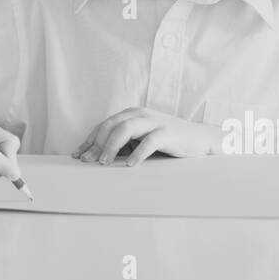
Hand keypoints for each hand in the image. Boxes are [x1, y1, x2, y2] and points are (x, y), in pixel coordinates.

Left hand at [72, 108, 223, 165]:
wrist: (200, 139)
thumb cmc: (167, 142)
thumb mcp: (141, 141)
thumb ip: (123, 145)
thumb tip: (98, 159)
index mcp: (131, 114)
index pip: (104, 125)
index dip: (89, 140)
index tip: (78, 155)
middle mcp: (141, 114)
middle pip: (111, 125)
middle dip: (97, 143)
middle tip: (87, 160)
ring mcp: (154, 122)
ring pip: (126, 129)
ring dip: (111, 146)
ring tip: (103, 162)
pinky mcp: (168, 132)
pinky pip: (150, 141)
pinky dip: (138, 153)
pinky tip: (130, 165)